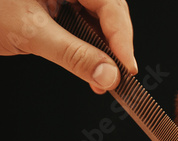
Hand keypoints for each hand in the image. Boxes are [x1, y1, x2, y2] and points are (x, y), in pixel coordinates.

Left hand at [0, 0, 137, 93]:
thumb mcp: (30, 32)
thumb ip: (73, 55)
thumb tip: (108, 75)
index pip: (110, 5)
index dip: (122, 38)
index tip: (127, 69)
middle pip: (108, 11)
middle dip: (113, 46)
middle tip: (115, 76)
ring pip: (96, 20)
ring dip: (101, 50)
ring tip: (101, 76)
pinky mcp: (57, 4)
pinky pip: (82, 24)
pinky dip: (86, 47)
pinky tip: (89, 65)